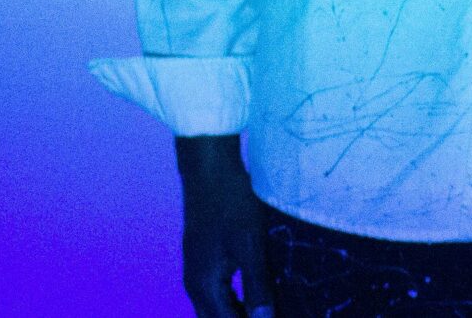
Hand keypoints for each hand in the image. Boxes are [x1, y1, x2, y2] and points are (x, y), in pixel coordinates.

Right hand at [177, 134, 274, 317]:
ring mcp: (197, 271)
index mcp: (203, 286)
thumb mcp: (250, 245)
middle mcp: (195, 284)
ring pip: (218, 308)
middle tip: (276, 313)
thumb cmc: (231, 203)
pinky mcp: (204, 259)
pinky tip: (258, 294)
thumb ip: (257, 285)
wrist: (209, 168)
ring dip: (241, 312)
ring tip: (271, 308)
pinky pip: (219, 292)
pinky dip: (237, 299)